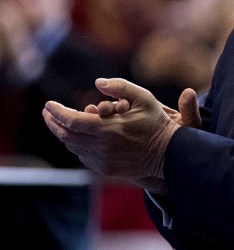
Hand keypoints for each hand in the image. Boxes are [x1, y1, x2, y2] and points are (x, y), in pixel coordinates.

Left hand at [43, 78, 179, 190]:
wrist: (168, 153)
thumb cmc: (156, 122)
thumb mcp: (144, 98)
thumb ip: (120, 87)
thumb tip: (97, 82)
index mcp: (108, 129)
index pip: (71, 121)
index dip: (56, 112)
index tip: (48, 104)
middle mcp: (102, 147)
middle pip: (66, 135)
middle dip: (53, 123)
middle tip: (48, 113)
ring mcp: (102, 160)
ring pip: (73, 146)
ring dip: (66, 133)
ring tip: (63, 123)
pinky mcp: (105, 169)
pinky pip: (83, 156)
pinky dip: (78, 144)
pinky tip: (82, 136)